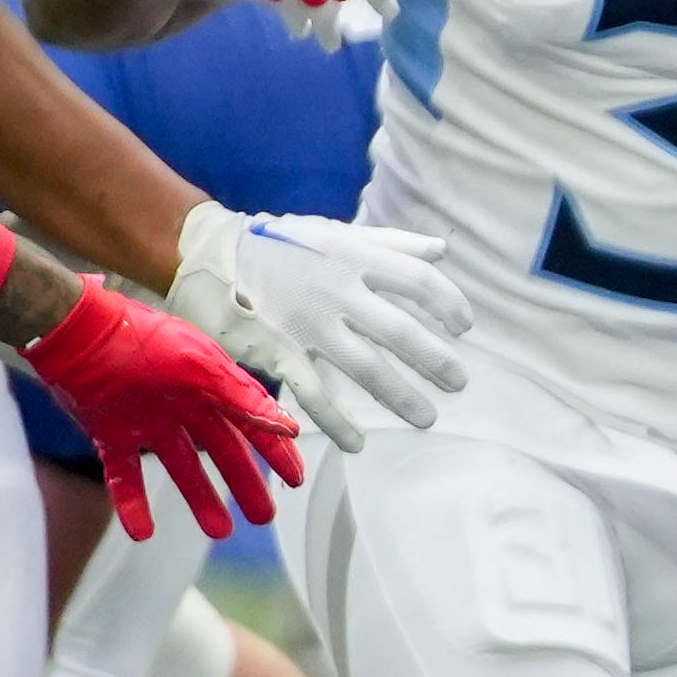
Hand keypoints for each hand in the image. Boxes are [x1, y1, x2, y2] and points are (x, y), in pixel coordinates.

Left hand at [25, 277, 306, 539]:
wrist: (74, 334)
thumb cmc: (138, 340)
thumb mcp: (198, 365)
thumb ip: (241, 397)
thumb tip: (287, 426)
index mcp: (207, 385)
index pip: (251, 423)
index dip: (275, 450)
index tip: (295, 479)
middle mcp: (181, 405)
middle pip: (221, 451)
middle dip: (244, 483)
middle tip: (262, 517)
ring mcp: (146, 422)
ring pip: (181, 469)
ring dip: (200, 499)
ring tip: (219, 531)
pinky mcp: (110, 435)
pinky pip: (125, 477)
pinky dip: (133, 505)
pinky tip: (143, 532)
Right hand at [170, 202, 472, 436]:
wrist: (212, 254)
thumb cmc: (282, 245)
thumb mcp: (337, 233)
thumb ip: (391, 244)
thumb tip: (440, 252)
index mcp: (354, 257)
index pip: (417, 280)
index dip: (448, 303)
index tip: (463, 326)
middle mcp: (336, 290)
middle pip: (399, 329)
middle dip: (434, 359)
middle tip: (458, 382)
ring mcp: (308, 323)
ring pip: (365, 366)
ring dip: (400, 396)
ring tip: (427, 417)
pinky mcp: (280, 351)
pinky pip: (315, 393)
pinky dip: (338, 422)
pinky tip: (359, 443)